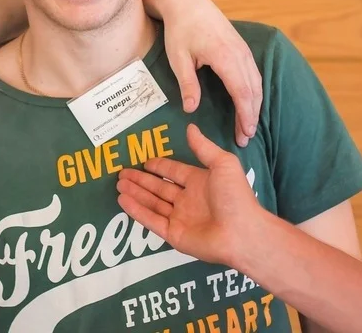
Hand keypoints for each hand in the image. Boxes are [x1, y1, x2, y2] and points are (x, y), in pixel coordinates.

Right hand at [115, 124, 266, 267]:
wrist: (242, 233)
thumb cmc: (234, 197)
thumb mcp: (223, 164)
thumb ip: (203, 147)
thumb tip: (190, 127)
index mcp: (200, 182)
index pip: (175, 172)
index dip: (160, 166)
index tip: (144, 161)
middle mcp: (188, 200)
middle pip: (159, 187)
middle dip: (141, 180)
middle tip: (122, 173)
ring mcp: (180, 218)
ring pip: (152, 203)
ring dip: (136, 192)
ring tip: (119, 183)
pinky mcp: (174, 235)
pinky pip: (151, 220)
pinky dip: (137, 210)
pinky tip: (123, 199)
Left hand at [158, 0, 260, 146]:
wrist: (188, 3)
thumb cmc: (180, 30)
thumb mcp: (178, 58)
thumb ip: (187, 84)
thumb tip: (191, 109)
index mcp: (225, 57)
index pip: (242, 92)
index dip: (245, 115)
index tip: (244, 133)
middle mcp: (240, 54)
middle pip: (253, 91)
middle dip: (251, 116)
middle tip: (246, 138)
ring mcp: (243, 50)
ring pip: (257, 82)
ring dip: (255, 105)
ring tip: (249, 126)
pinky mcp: (242, 48)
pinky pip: (254, 74)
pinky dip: (255, 92)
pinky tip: (250, 104)